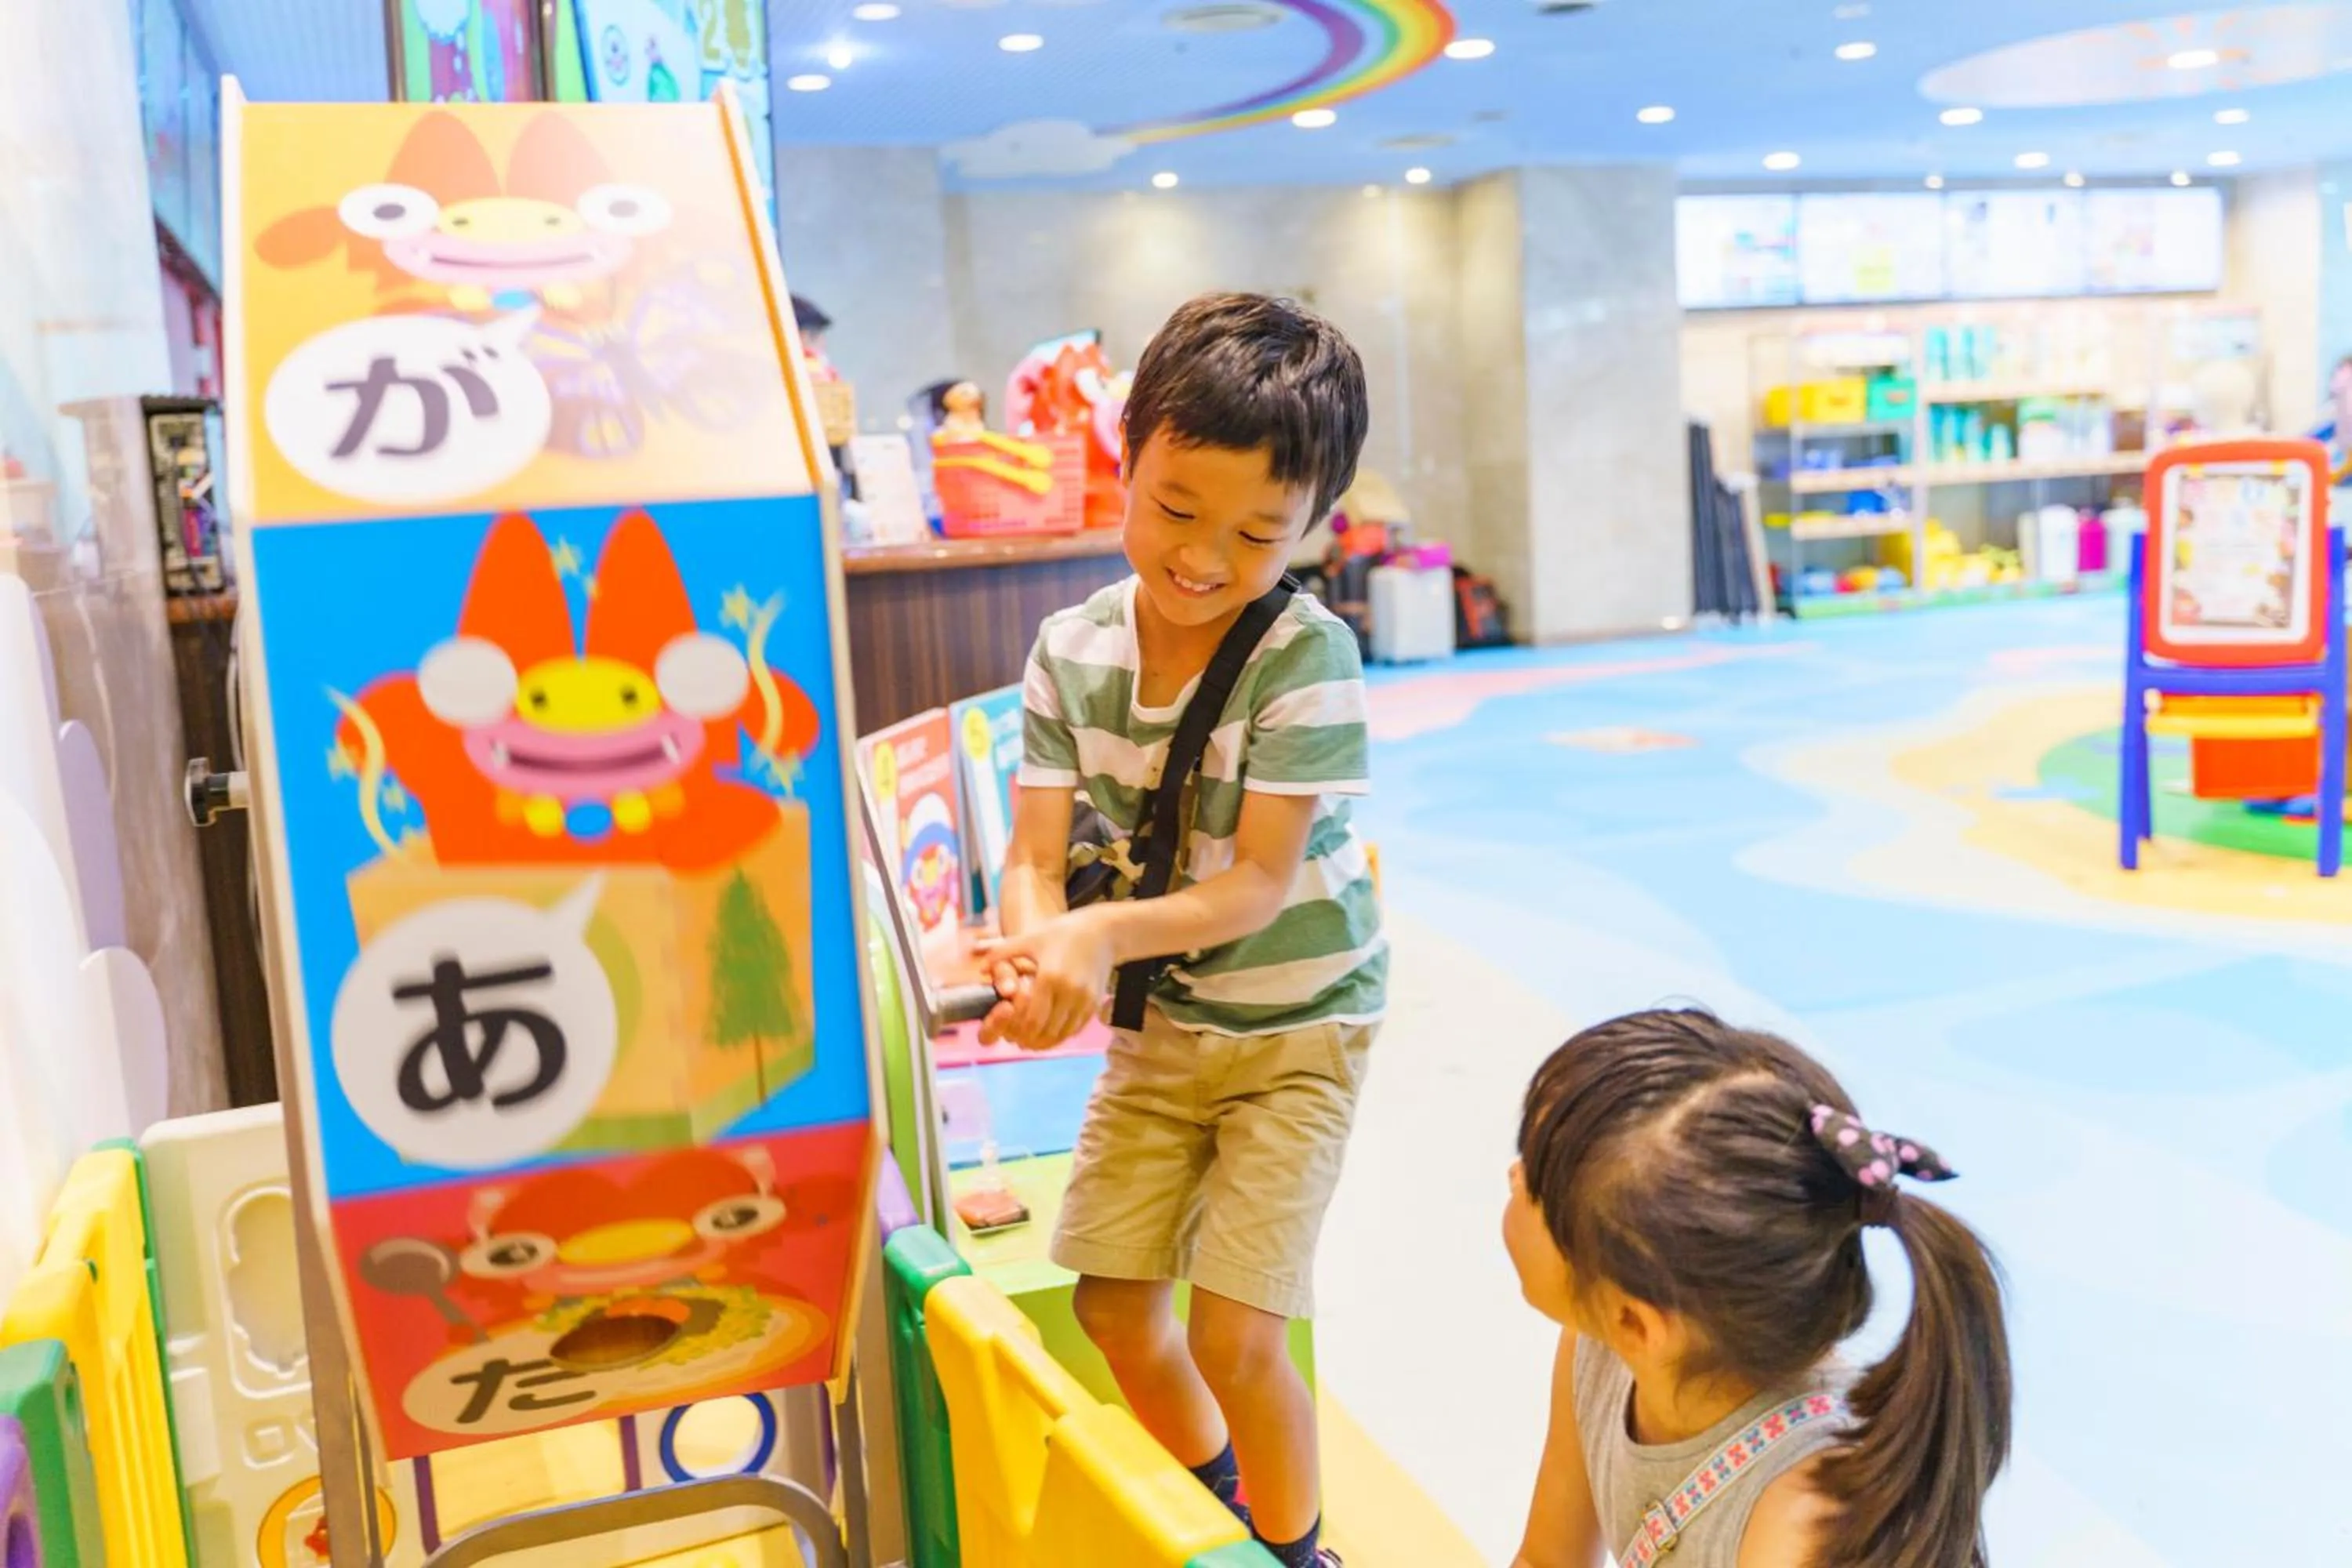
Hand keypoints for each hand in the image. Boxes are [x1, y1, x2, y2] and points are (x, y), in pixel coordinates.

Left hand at [975, 911, 1114, 1049]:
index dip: (1019, 1032)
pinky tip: (1050, 1032)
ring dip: (1046, 1041)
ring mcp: (1085, 999)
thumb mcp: (1030, 938)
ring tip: (1032, 1040)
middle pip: (1046, 1031)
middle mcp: (1070, 991)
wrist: (1102, 931)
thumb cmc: (1062, 933)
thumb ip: (1002, 953)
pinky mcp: (1094, 1004)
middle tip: (1018, 1041)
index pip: (1032, 1019)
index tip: (1009, 1034)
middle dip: (1030, 1040)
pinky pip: (1075, 1029)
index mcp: (1050, 976)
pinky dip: (1061, 1035)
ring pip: (1062, 1034)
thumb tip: (980, 970)